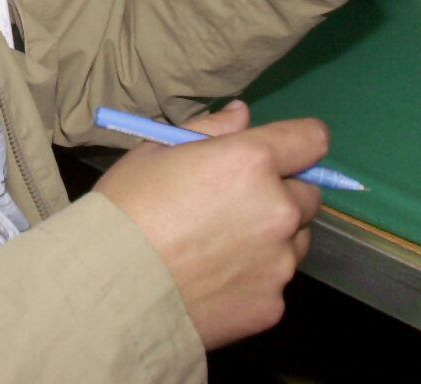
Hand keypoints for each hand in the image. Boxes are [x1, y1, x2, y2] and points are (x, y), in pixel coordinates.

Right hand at [95, 106, 325, 350]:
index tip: (283, 153)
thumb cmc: (126, 208)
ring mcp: (279, 262)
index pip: (312, 140)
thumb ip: (210, 130)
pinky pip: (274, 282)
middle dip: (281, 195)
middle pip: (308, 195)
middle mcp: (278, 209)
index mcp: (252, 162)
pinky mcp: (272, 304)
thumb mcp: (156, 152)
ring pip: (295, 242)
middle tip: (235, 207)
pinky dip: (254, 279)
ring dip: (273, 239)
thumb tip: (243, 116)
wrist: (108, 287)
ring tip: (221, 249)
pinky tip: (214, 281)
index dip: (299, 143)